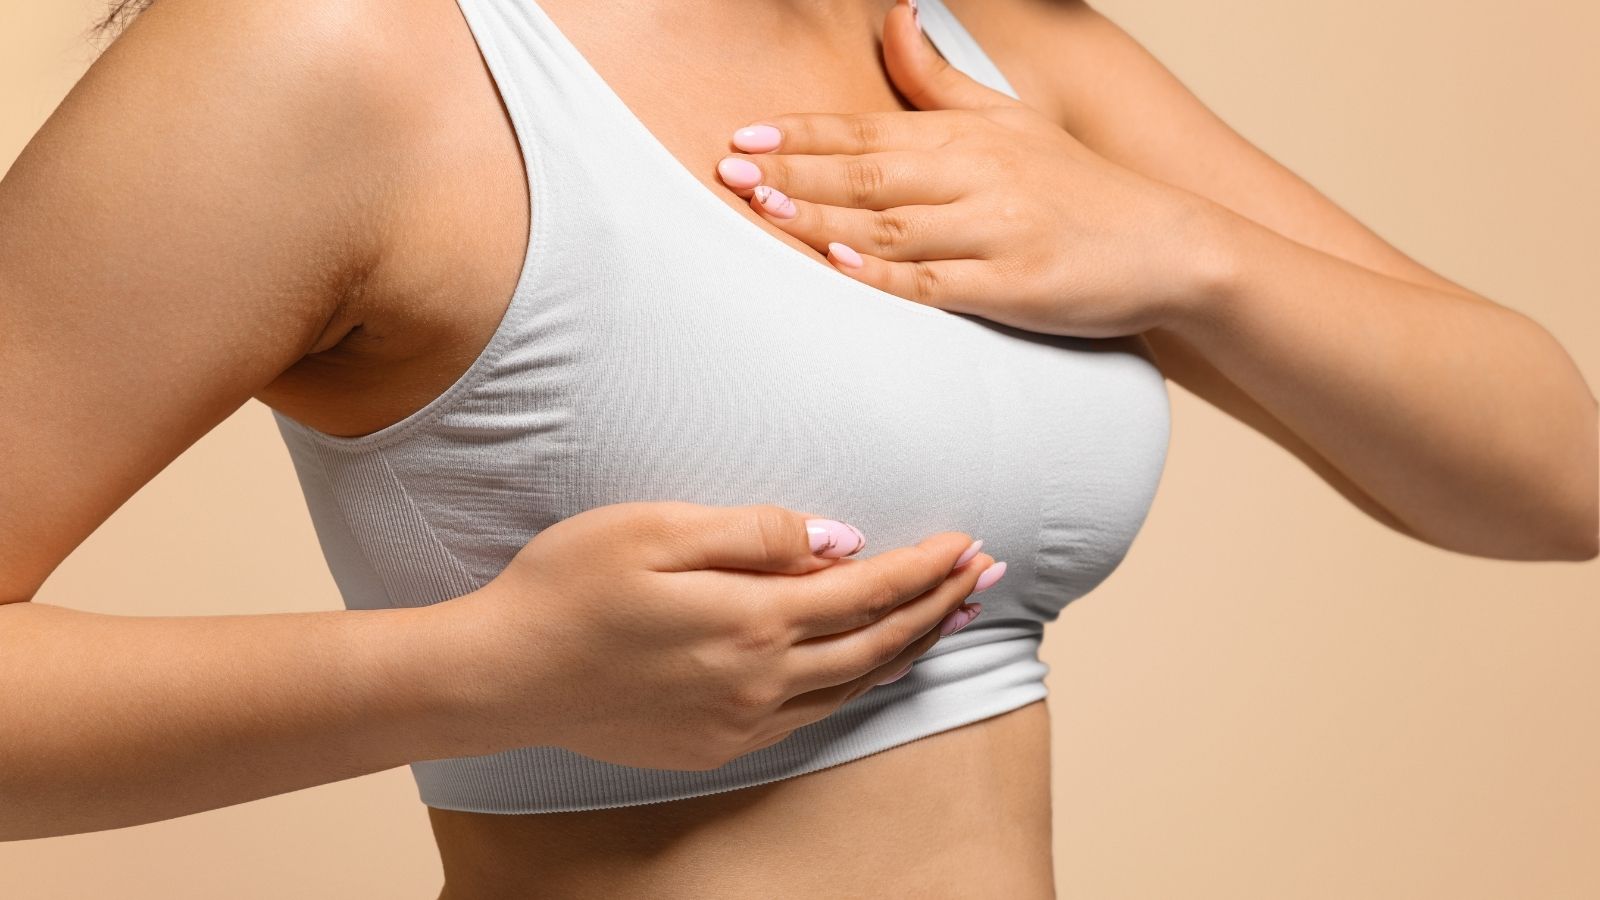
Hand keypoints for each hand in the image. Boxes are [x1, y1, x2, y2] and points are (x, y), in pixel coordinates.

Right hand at [446, 500, 1002, 770]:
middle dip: (938, 607)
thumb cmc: (569, 585)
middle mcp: (759, 679)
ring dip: (908, 651)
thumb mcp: (656, 529)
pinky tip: (869, 669)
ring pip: (852, 686)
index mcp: (750, 618)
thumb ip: (755, 534)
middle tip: (986, 579)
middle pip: (876, 643)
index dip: (924, 567)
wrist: (503, 675)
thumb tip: (838, 541)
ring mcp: (739, 720)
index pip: (866, 589)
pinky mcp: (716, 744)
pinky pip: (811, 715)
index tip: (967, 543)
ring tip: (950, 623)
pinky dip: (857, 687)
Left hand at [714, 0, 1220, 337]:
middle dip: (793, 172)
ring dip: (821, 217)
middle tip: (730, 172)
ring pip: (890, 224)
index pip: (868, 131)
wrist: (1171, 245)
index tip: (744, 135)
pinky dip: (884, 274)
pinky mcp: (1012, 286)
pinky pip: (934, 282)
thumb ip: (940, 81)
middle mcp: (977, 178)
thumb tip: (892, 16)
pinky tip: (840, 262)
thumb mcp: (1012, 119)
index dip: (802, 135)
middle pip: (868, 172)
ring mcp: (994, 232)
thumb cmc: (1080, 187)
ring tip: (763, 211)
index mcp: (969, 139)